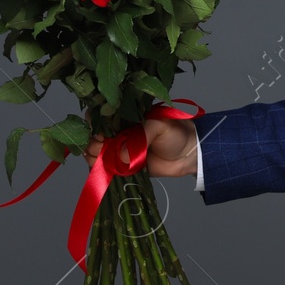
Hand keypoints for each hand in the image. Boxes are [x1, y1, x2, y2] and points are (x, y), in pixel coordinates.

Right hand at [82, 117, 198, 177]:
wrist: (189, 155)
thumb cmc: (177, 133)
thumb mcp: (159, 125)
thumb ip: (140, 137)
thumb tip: (120, 156)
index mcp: (125, 116)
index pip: (101, 115)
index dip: (95, 124)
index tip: (100, 133)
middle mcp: (119, 131)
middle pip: (94, 136)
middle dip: (94, 142)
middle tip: (104, 147)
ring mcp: (119, 149)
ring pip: (96, 152)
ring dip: (96, 156)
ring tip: (106, 159)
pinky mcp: (123, 166)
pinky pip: (106, 168)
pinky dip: (102, 169)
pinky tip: (106, 168)